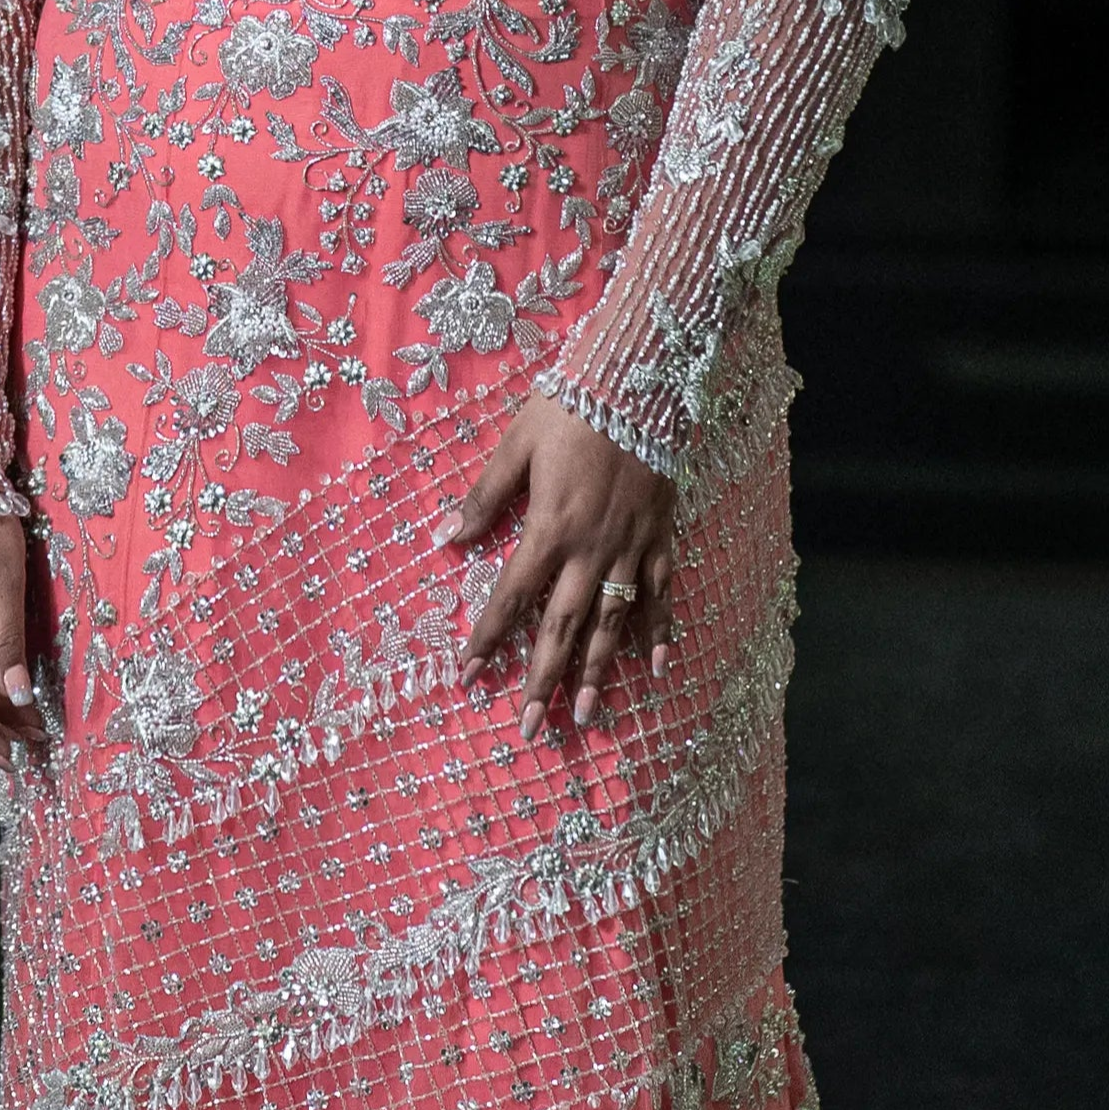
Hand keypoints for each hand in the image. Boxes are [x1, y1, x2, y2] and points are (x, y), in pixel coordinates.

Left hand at [444, 393, 675, 736]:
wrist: (639, 380)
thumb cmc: (570, 408)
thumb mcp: (515, 445)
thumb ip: (483, 498)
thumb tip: (446, 539)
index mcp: (549, 528)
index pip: (511, 597)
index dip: (487, 639)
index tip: (467, 677)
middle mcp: (591, 550)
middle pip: (562, 626)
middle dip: (544, 680)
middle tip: (533, 729)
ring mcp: (631, 548)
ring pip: (613, 623)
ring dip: (598, 672)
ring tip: (586, 716)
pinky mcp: (662, 537)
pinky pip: (662, 595)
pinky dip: (660, 632)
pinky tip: (657, 668)